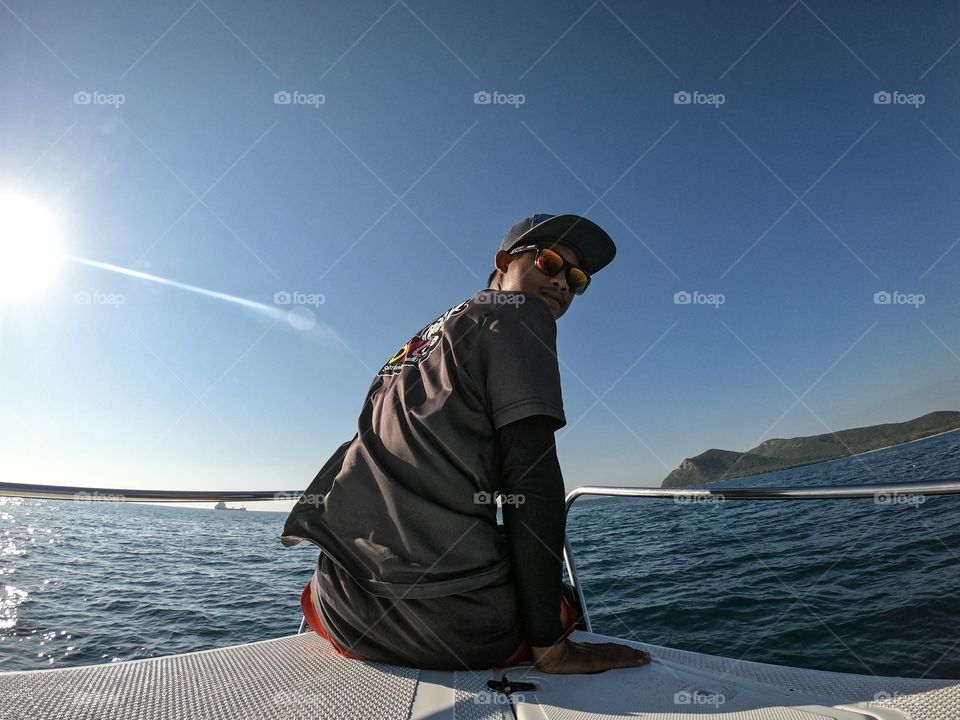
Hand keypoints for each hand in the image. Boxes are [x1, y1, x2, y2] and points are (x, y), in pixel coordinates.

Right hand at [531, 639, 650, 673]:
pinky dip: (632, 660)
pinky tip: (640, 661)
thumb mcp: (561, 654)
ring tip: (646, 657)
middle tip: (645, 654)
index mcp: (586, 649)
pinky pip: (619, 661)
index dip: (621, 649)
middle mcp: (595, 650)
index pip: (608, 648)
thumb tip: (565, 657)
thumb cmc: (551, 654)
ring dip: (635, 656)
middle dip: (632, 652)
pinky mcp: (600, 661)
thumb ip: (568, 654)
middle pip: (618, 650)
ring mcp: (598, 655)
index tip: (630, 650)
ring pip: (621, 654)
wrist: (549, 655)